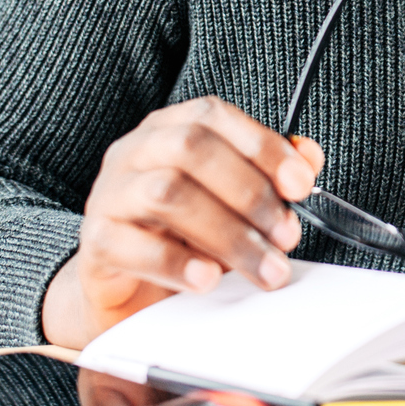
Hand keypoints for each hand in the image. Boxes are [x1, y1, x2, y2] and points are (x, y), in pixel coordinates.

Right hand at [41, 97, 323, 348]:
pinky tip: (208, 280)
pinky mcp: (96, 242)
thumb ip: (268, 176)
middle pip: (191, 149)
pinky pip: (130, 244)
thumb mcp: (230, 203)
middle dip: (249, 192)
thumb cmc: (182, 236)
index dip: (262, 146)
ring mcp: (109, 194)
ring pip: (166, 193)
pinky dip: (177, 264)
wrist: (125, 289)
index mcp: (168, 129)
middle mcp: (134, 152)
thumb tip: (308, 157)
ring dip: (227, 234)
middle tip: (286, 236)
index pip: (212, 116)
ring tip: (263, 268)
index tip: (301, 185)